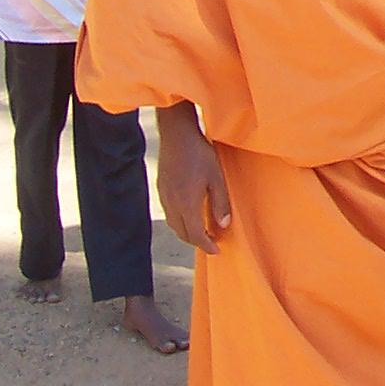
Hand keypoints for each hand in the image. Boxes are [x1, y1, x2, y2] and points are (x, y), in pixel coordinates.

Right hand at [156, 102, 231, 253]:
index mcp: (187, 204)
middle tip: (212, 242)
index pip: (195, 235)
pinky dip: (179, 221)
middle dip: (197, 241)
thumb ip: (221, 202)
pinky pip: (169, 214)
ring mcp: (164, 197)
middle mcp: (172, 204)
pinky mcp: (160, 189)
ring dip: (187, 232)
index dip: (207, 245)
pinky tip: (189, 214)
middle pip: (182, 233)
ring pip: (173, 225)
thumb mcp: (217, 177)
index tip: (217, 250)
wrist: (176, 135)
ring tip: (202, 230)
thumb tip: (224, 226)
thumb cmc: (200, 153)